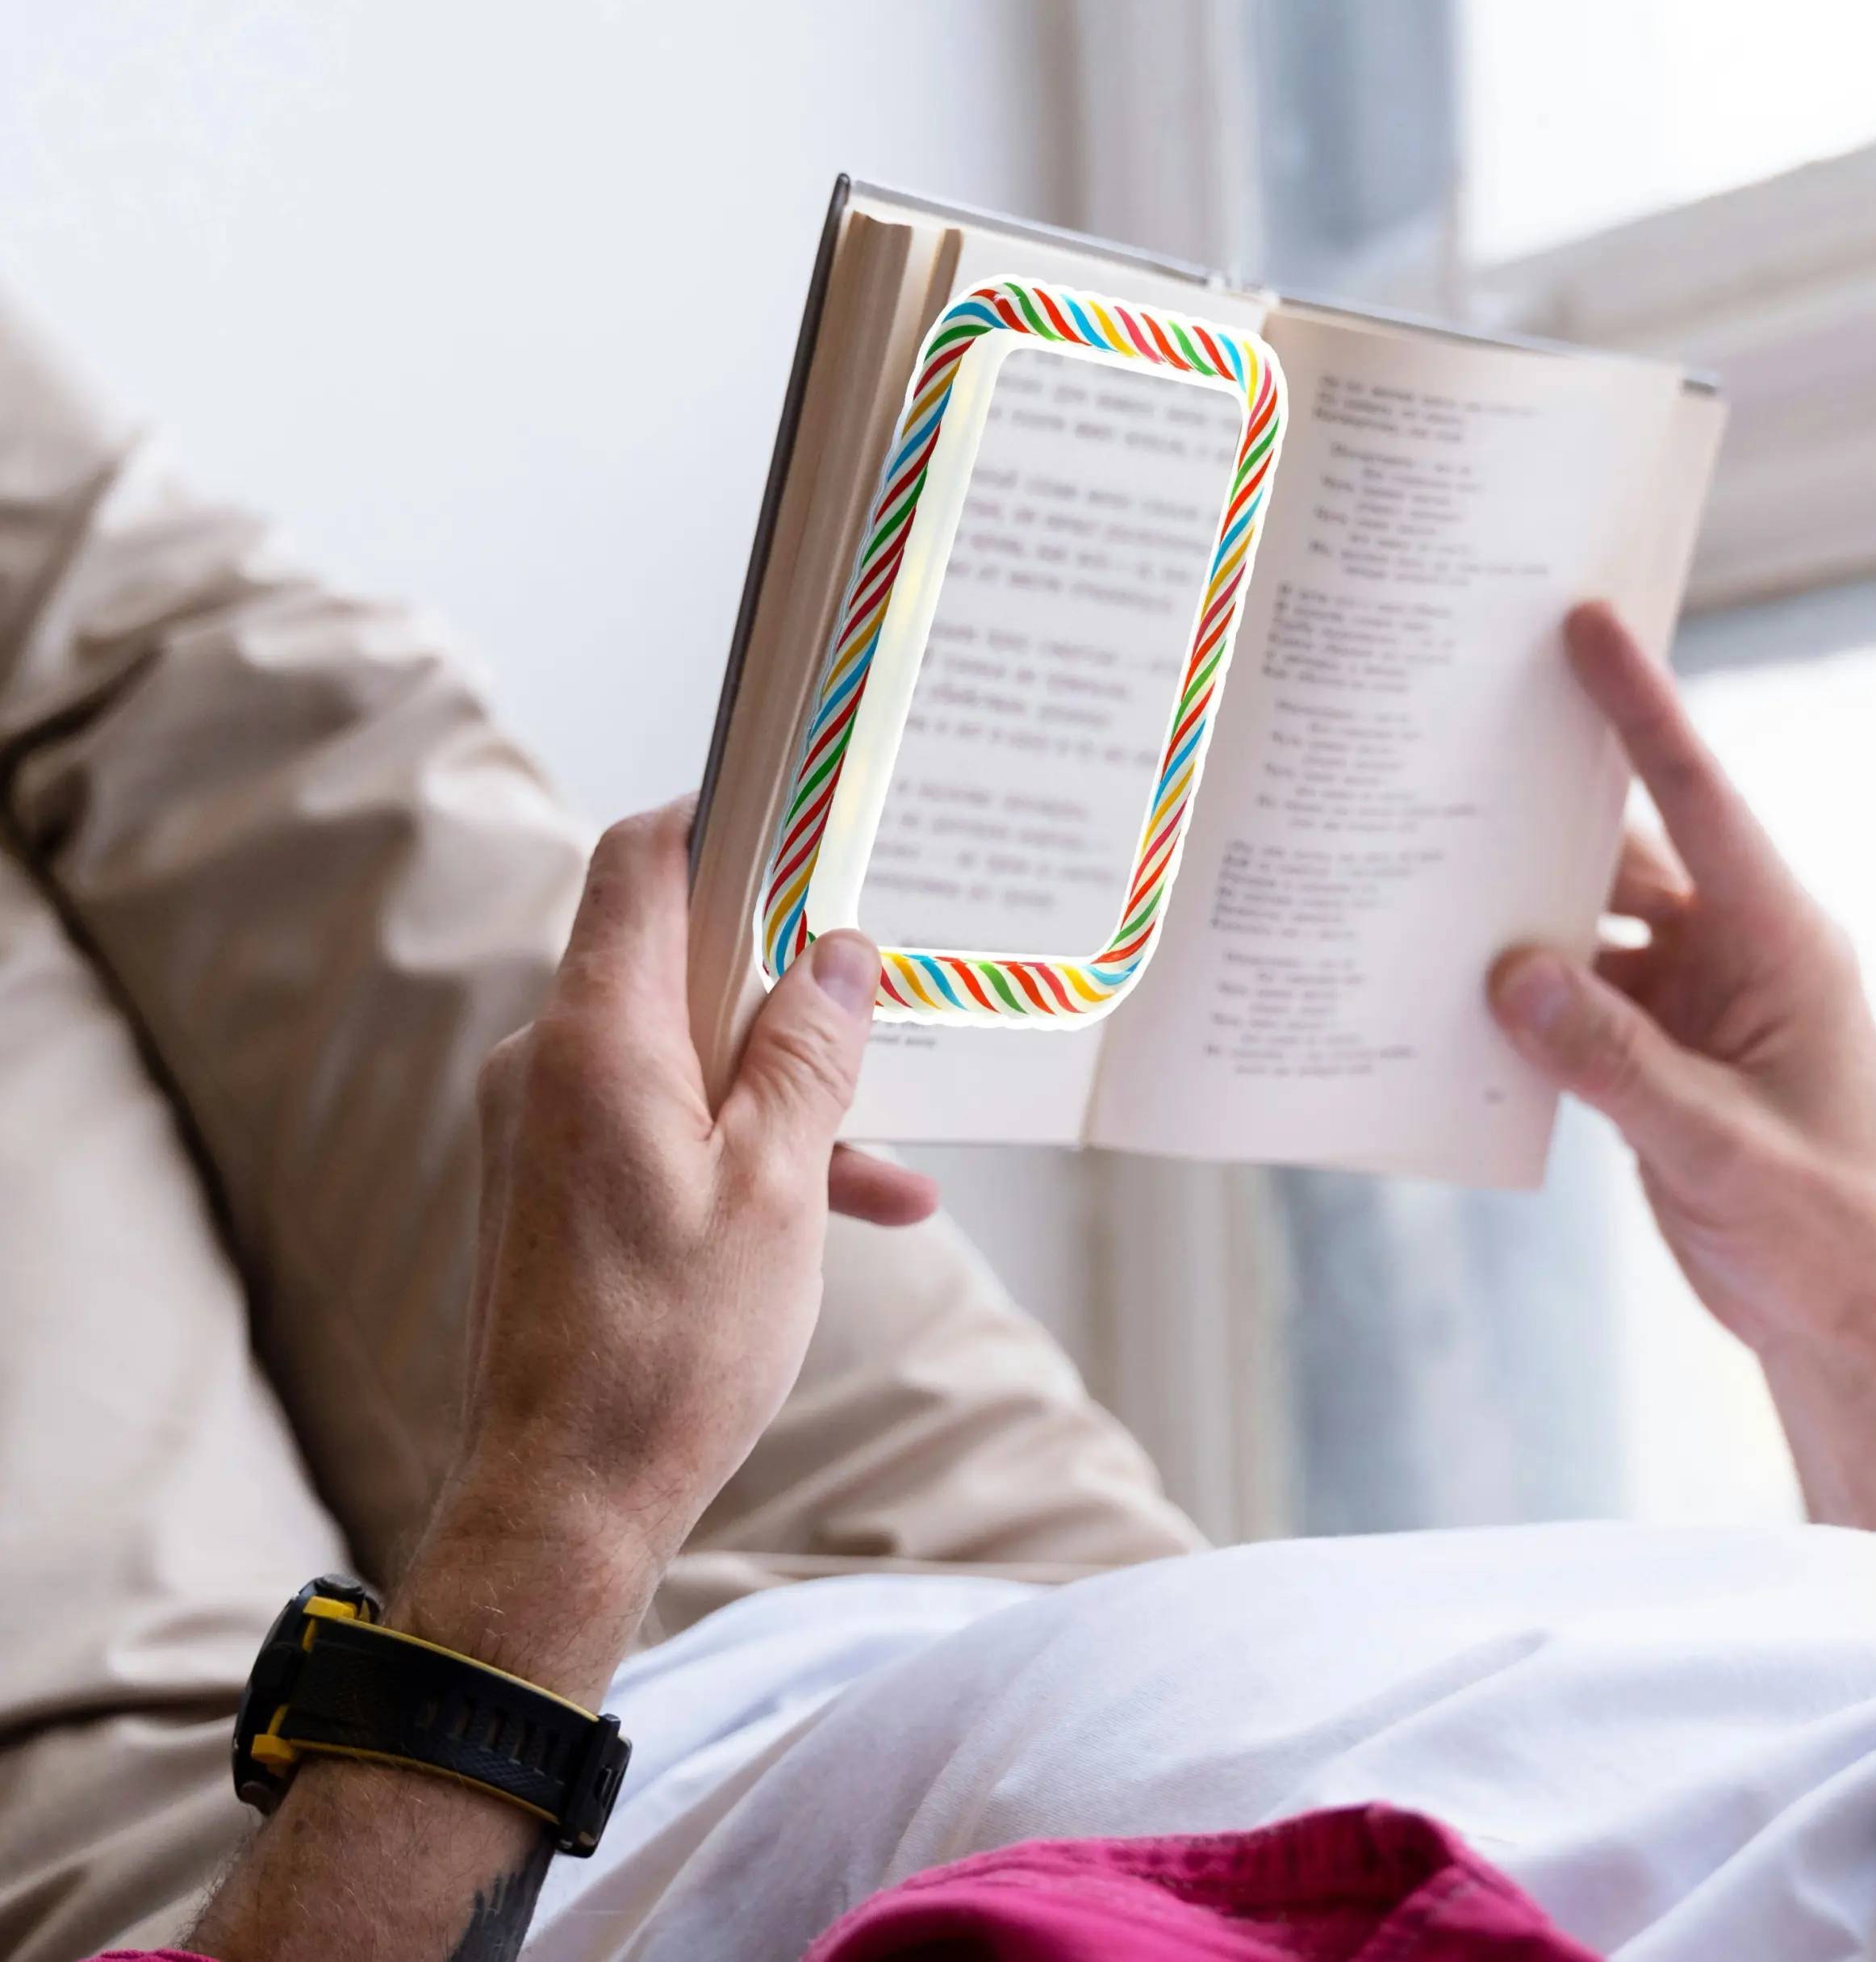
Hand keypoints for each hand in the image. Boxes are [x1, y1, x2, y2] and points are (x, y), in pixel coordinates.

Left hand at [433, 799, 922, 1649]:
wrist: (563, 1503)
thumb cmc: (667, 1351)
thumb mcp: (779, 1185)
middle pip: (673, 956)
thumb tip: (839, 953)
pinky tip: (854, 1206)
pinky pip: (663, 1125)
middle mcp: (547, 1067)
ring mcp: (543, 1130)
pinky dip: (747, 1147)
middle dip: (786, 980)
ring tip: (888, 1149)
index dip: (722, 819)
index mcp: (594, 1042)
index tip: (805, 816)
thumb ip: (811, 1054)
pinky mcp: (554, 1188)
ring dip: (787, 1086)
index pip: (640, 862)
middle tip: (878, 994)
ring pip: (684, 1054)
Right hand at [1488, 604, 1875, 1543]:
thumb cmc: (1828, 1233)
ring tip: (1416, 861)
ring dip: (1516, 910)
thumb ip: (1616, 1065)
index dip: (1640, 708)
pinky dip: (1517, 997)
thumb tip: (1510, 975)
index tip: (1586, 623)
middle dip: (1542, 804)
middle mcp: (1737, 953)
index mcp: (1782, 941)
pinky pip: (1575, 1004)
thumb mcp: (1721, 1148)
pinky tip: (1444, 987)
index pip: (1699, 799)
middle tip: (1451, 731)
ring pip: (1588, 928)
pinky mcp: (1660, 1059)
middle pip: (1625, 853)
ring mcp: (1696, 1004)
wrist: (1857, 1328)